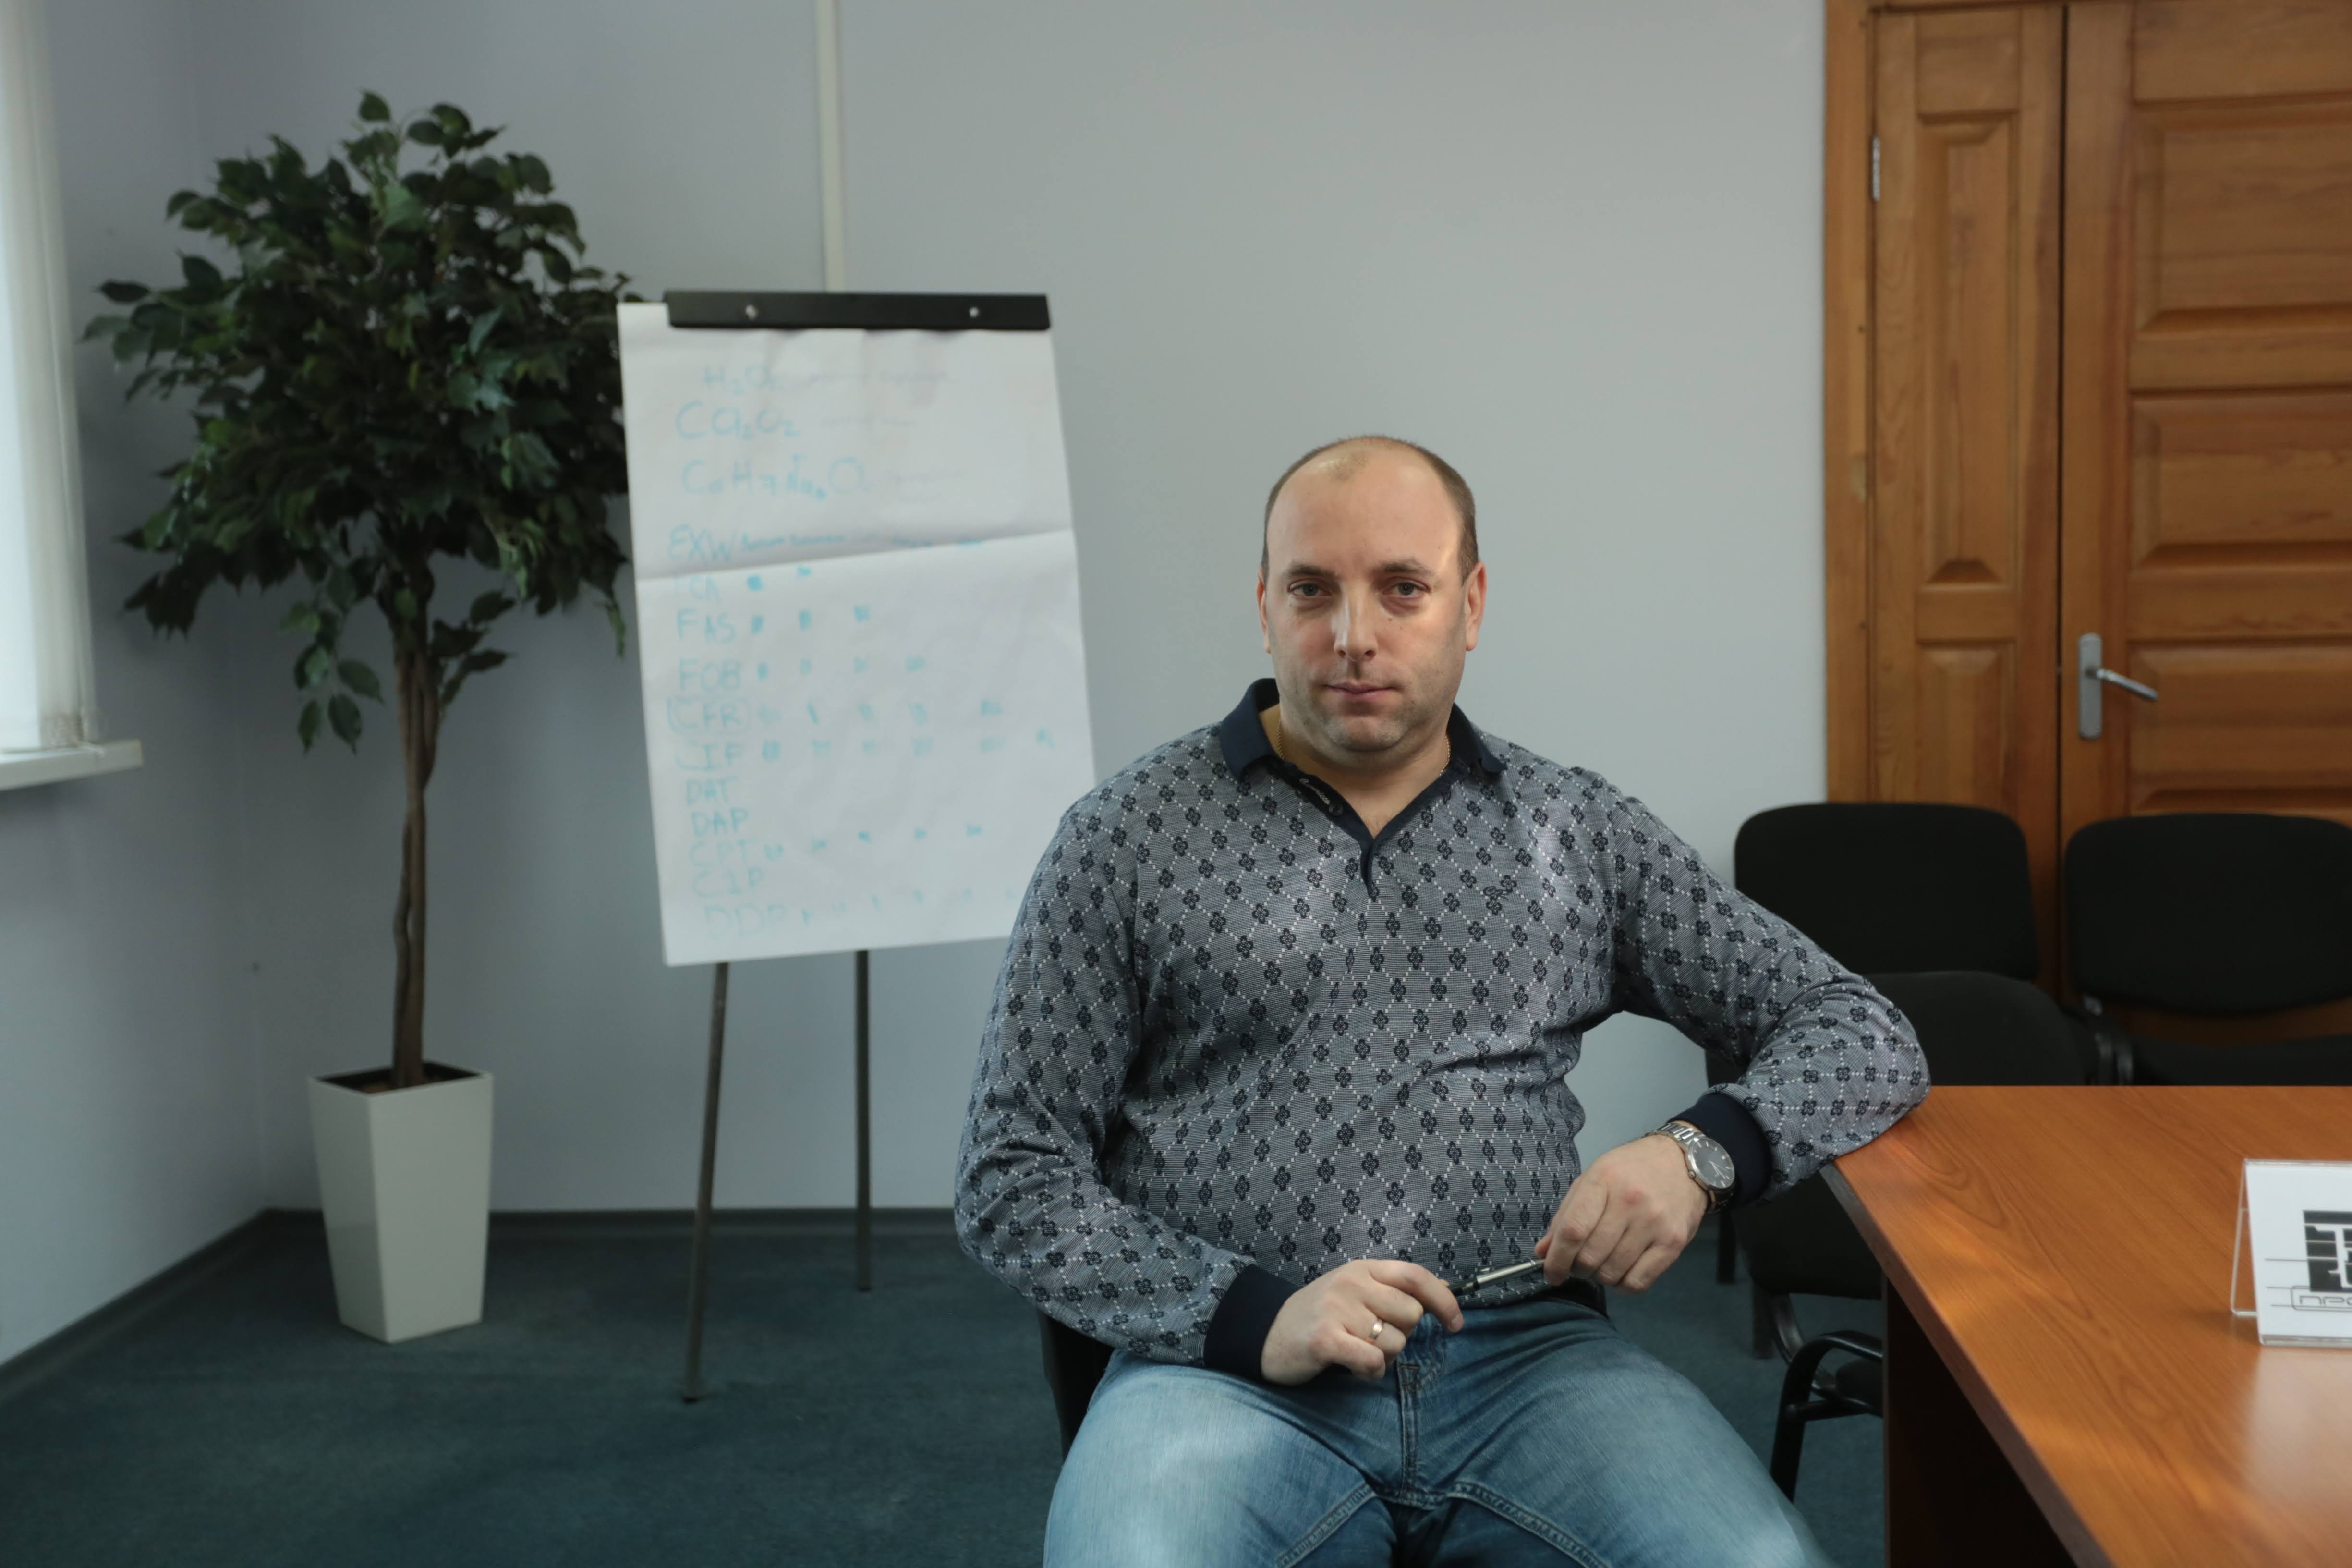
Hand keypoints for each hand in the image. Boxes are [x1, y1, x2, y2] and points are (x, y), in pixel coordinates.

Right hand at [1260, 1258, 1462, 1384]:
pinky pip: (1372, 1361)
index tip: (1456, 1324)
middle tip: (1373, 1339)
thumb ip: (1393, 1290)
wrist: (1266, 1333)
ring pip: (1394, 1343)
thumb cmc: (1319, 1316)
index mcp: (1362, 1269)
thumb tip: (1444, 1289)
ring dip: (1382, 1358)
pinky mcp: (1324, 1339)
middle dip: (1401, 1336)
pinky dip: (1369, 1372)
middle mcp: (1351, 1283)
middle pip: (1411, 1316)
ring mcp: (1336, 1309)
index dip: (1444, 1300)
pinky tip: (1352, 1367)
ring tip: (1355, 1352)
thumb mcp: (1355, 1292)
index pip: (1416, 1277)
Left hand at [1534, 1132, 1705, 1292]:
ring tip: (1601, 1263)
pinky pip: (1639, 1282)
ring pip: (1613, 1272)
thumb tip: (1544, 1252)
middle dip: (1576, 1269)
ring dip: (1599, 1277)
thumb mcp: (1592, 1179)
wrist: (1681, 1162)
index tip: (1551, 1272)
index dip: (1556, 1259)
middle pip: (1591, 1256)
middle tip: (1578, 1264)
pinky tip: (1621, 1272)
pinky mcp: (1674, 1243)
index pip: (1573, 1230)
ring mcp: (1654, 1224)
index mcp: (1603, 1181)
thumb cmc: (1631, 1170)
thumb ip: (1566, 1215)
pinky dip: (1623, 1285)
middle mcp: (1630, 1202)